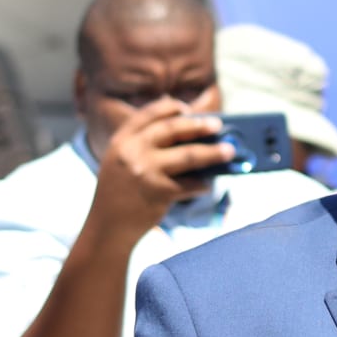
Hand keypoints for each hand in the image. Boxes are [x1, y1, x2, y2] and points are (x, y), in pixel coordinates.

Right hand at [89, 101, 236, 241]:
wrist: (107, 228)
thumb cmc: (119, 194)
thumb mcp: (119, 161)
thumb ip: (142, 144)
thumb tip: (187, 131)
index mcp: (121, 140)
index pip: (149, 114)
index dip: (171, 108)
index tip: (187, 109)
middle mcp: (132, 151)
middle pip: (173, 130)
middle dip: (199, 125)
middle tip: (217, 125)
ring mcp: (145, 171)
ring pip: (188, 156)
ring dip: (213, 153)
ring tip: (229, 151)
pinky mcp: (159, 192)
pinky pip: (190, 184)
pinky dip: (202, 185)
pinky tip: (208, 185)